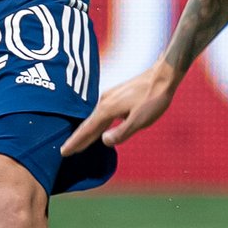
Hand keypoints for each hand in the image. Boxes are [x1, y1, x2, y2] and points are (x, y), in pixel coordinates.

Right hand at [61, 61, 181, 154]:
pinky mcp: (117, 95)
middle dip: (77, 138)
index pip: (88, 130)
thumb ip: (122, 132)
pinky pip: (102, 113)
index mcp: (107, 109)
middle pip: (88, 124)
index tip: (64, 151)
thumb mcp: (140, 119)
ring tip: (79, 141)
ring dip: (86, 131)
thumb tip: (104, 141)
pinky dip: (96, 122)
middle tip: (65, 151)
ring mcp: (110, 97)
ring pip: (95, 118)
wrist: (163, 75)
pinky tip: (99, 125)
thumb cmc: (153, 98)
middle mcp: (104, 102)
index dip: (76, 142)